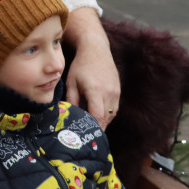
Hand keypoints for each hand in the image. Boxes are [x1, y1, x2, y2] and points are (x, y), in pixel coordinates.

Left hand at [63, 7, 120, 127]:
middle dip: (98, 128)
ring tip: (93, 130)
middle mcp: (108, 92)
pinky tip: (98, 117)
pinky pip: (114, 108)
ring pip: (112, 114)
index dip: (93, 127)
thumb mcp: (71, 82)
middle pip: (106, 118)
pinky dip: (107, 115)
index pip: (97, 115)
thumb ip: (71, 100)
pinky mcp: (118, 90)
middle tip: (88, 138)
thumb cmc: (80, 66)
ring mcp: (116, 91)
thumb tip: (70, 117)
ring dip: (103, 122)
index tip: (86, 135)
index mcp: (95, 90)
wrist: (96, 50)